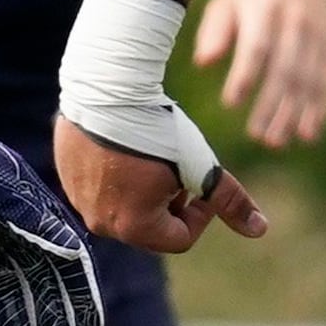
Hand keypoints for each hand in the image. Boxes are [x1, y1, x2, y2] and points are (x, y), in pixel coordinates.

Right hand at [53, 0, 261, 251]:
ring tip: (151, 153)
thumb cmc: (158, 130)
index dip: (200, 213)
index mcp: (134, 228)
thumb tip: (260, 230)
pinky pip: (99, 184)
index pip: (180, 239)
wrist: (107, 87)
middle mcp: (100, 223)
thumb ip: (229, 202)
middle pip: (150, 226)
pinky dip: (117, 172)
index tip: (200, 182)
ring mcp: (78, 199)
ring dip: (143, 188)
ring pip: (124, 205)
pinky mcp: (65, 174)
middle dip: (170, 203)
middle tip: (175, 166)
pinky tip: (126, 144)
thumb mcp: (201, 167)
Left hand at [193, 0, 325, 145]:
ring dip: (294, 114)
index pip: (257, 46)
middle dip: (272, 105)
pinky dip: (319, 109)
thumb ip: (213, 31)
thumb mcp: (227, 0)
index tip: (231, 103)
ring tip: (277, 141)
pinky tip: (308, 132)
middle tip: (257, 135)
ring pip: (308, 80)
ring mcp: (316, 35)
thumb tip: (204, 63)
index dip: (245, 76)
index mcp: (265, 8)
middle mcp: (294, 22)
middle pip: (286, 68)